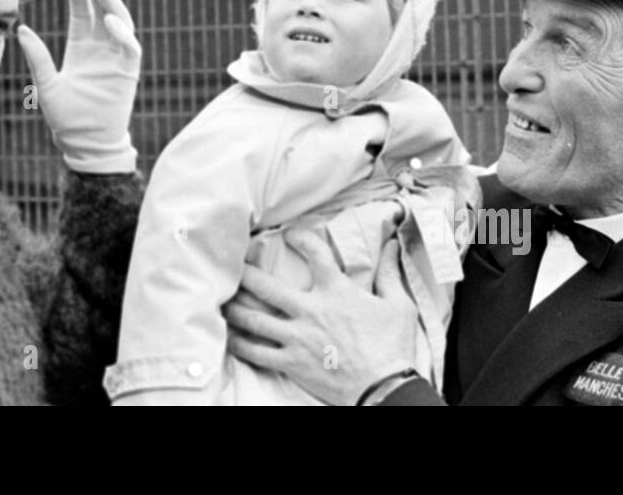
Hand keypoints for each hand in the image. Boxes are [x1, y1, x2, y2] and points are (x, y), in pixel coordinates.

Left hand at [16, 0, 140, 172]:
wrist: (84, 144)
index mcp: (81, 49)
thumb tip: (20, 29)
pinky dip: (122, 33)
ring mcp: (116, 60)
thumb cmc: (65, 118)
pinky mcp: (128, 73)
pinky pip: (129, 47)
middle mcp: (100, 50)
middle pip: (101, 13)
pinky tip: (109, 20)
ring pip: (119, 23)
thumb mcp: (46, 84)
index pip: (82, 14)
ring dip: (111, 4)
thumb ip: (37, 57)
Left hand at [224, 232, 421, 404]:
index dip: (300, 237)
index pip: (314, 254)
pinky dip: (239, 343)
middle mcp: (310, 310)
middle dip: (246, 272)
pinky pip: (256, 352)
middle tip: (235, 264)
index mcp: (336, 291)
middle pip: (266, 286)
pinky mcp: (291, 363)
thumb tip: (392, 248)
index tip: (289, 233)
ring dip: (234, 306)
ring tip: (223, 299)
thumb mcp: (399, 306)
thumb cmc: (393, 348)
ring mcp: (297, 338)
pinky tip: (230, 336)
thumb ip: (390, 274)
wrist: (385, 390)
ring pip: (253, 318)